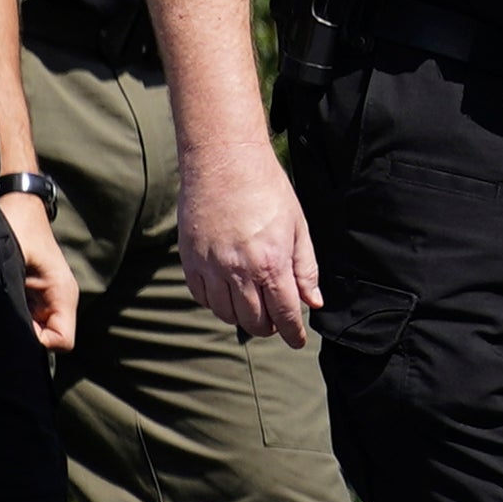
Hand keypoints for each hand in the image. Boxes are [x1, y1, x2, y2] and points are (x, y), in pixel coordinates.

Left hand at [0, 190, 78, 352]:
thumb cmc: (15, 225)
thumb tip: (4, 326)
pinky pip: (27, 319)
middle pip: (48, 339)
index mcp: (62, 292)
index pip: (61, 341)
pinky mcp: (35, 295)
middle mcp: (59, 299)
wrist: (18, 203)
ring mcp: (47, 298)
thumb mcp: (11, 258)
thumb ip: (11, 294)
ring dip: (15, 325)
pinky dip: (12, 318)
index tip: (12, 327)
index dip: (37, 343)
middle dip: (24, 337)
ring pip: (36, 331)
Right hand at [180, 134, 320, 346]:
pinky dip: (215, 303)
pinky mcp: (190, 259)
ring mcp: (211, 266)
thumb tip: (313, 302)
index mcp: (272, 263)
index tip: (297, 341)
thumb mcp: (298, 227)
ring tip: (252, 307)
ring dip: (242, 317)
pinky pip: (201, 297)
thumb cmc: (268, 189)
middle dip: (269, 327)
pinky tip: (226, 293)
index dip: (293, 334)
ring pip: (226, 313)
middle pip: (254, 321)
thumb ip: (305, 268)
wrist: (224, 161)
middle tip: (275, 321)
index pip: (284, 314)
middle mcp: (239, 270)